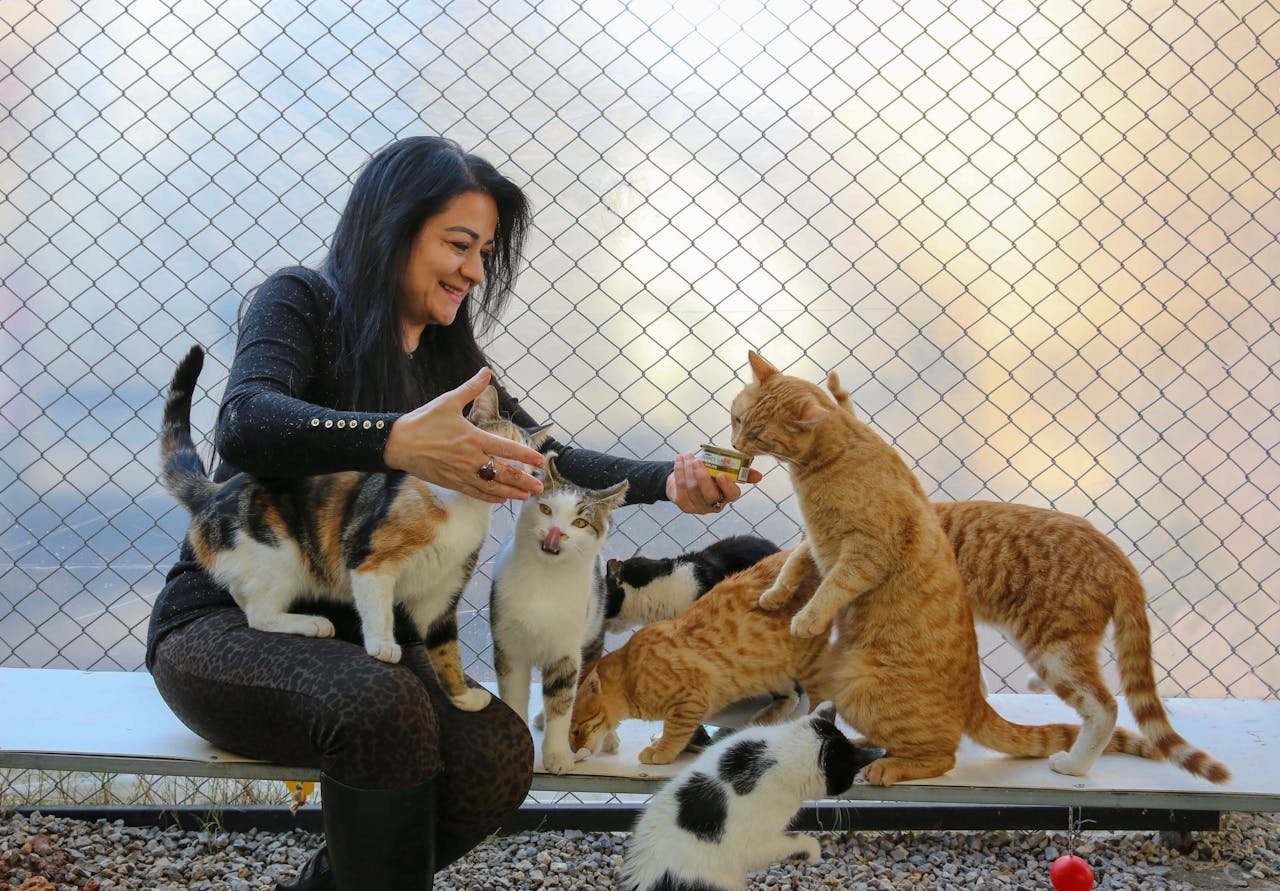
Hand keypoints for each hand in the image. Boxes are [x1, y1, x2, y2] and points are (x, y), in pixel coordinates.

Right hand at [383, 367, 543, 502]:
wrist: (397, 443)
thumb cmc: (423, 421)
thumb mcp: (448, 401)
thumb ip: (471, 389)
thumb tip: (486, 371)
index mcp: (473, 438)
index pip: (507, 449)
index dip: (525, 455)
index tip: (539, 460)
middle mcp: (470, 458)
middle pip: (503, 473)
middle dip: (524, 480)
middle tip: (540, 485)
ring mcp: (461, 473)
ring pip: (492, 486)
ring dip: (511, 492)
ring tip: (526, 495)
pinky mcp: (452, 482)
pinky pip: (475, 492)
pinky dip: (490, 497)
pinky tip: (501, 499)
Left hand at [664, 452, 762, 514]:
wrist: (688, 477)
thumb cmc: (711, 472)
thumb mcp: (726, 469)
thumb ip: (741, 471)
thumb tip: (759, 476)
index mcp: (728, 495)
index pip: (732, 495)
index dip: (727, 486)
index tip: (721, 475)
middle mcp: (715, 504)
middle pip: (710, 495)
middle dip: (702, 477)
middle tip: (697, 461)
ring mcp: (699, 507)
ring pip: (693, 490)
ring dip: (688, 470)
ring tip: (687, 456)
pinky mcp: (684, 505)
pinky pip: (680, 490)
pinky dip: (678, 473)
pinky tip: (679, 460)